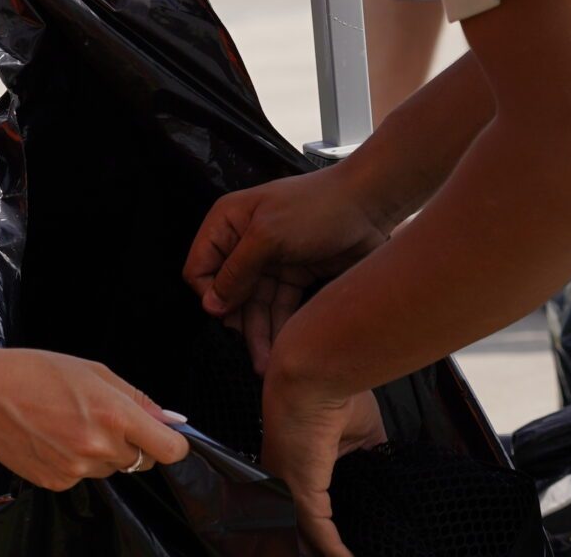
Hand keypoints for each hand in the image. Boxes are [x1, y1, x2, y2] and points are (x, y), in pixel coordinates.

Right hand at [0, 348, 189, 489]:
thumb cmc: (38, 372)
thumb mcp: (94, 370)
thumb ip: (137, 398)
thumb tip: (172, 421)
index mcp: (113, 414)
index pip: (169, 449)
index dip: (173, 443)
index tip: (165, 435)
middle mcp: (98, 447)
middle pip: (142, 460)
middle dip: (133, 442)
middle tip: (103, 416)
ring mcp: (76, 471)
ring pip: (111, 469)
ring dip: (104, 452)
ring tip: (71, 423)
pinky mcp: (57, 484)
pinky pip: (84, 477)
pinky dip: (77, 462)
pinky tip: (54, 438)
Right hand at [182, 164, 390, 371]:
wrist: (370, 204)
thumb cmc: (315, 208)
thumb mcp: (268, 235)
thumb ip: (237, 271)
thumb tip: (211, 306)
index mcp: (228, 223)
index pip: (200, 268)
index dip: (211, 295)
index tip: (227, 318)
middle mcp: (244, 243)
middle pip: (228, 294)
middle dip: (240, 324)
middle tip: (256, 356)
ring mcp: (270, 261)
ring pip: (255, 307)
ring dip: (261, 335)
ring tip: (271, 366)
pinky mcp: (294, 276)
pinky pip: (279, 308)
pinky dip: (280, 329)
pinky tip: (284, 351)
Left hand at [261, 363, 371, 556]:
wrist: (318, 368)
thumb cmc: (336, 387)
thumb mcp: (360, 428)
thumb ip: (367, 455)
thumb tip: (386, 469)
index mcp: (294, 461)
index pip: (308, 504)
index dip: (324, 525)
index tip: (345, 538)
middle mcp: (283, 478)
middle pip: (299, 524)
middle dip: (315, 545)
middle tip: (342, 554)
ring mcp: (288, 485)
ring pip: (305, 533)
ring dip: (326, 551)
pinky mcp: (300, 489)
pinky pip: (320, 532)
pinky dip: (335, 552)